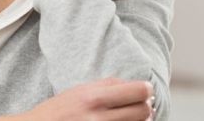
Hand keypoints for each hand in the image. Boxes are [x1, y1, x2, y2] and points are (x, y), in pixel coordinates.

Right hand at [19, 78, 153, 120]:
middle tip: (138, 105)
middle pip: (144, 110)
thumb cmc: (57, 111)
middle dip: (145, 106)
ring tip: (128, 115)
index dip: (145, 90)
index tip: (144, 91)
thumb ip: (106, 85)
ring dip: (139, 119)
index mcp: (93, 97)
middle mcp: (100, 117)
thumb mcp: (78, 92)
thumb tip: (137, 86)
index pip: (138, 91)